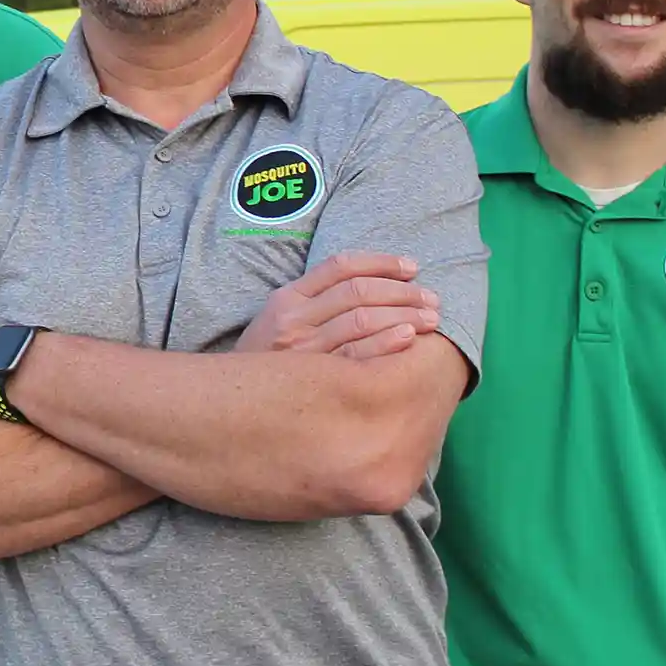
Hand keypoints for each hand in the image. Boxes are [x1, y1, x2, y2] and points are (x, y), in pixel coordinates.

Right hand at [240, 252, 440, 359]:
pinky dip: (386, 343)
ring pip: (361, 319)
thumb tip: (372, 284)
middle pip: (358, 292)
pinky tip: (407, 338)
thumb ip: (314, 301)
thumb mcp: (279, 320)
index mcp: (288, 298)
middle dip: (403, 291)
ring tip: (430, 319)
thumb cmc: (267, 360)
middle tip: (432, 298)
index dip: (382, 263)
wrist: (233, 403)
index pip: (341, 266)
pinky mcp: (313, 379)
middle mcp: (294, 319)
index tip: (412, 267)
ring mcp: (303, 350)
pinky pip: (356, 355)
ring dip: (403, 314)